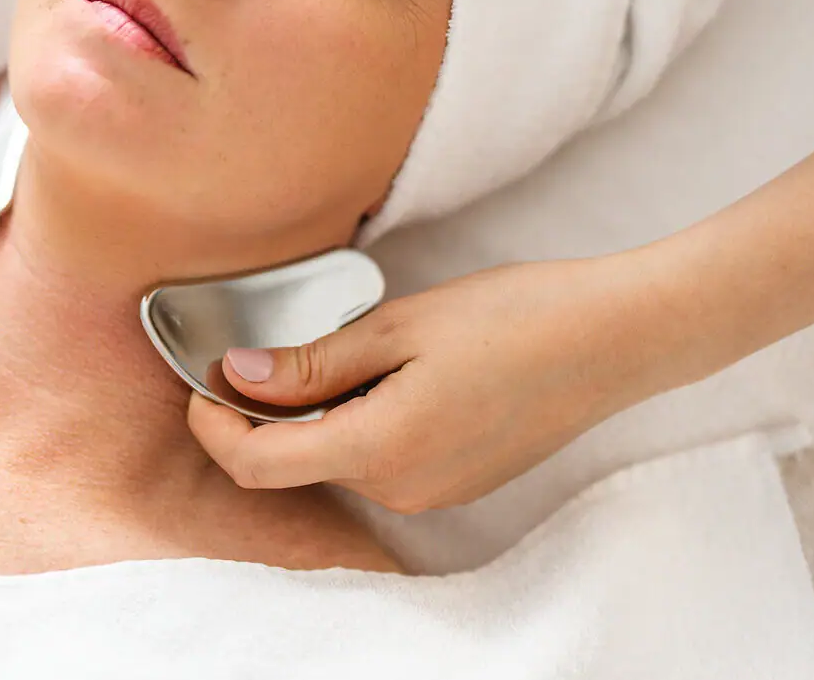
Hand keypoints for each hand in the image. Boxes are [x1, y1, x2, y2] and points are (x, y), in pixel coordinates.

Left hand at [187, 252, 675, 512]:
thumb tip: (240, 378)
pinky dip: (355, 421)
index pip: (258, 464)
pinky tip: (382, 369)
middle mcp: (403, 490)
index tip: (201, 377)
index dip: (214, 424)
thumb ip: (314, 365)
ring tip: (339, 346)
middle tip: (265, 343)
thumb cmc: (513, 319)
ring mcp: (433, 492)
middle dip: (263, 412)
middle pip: (295, 463)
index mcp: (381, 451)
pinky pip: (379, 459)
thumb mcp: (400, 327)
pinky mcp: (456, 481)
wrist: (612, 339)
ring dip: (313, 414)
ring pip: (337, 459)